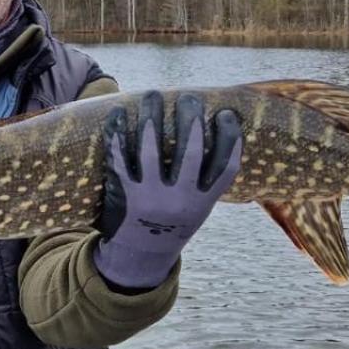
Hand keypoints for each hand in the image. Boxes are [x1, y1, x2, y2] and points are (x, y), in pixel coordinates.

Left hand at [93, 92, 243, 290]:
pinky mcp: (125, 193)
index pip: (225, 167)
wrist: (140, 253)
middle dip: (191, 119)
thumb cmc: (173, 219)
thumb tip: (213, 129)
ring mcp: (151, 196)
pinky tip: (119, 112)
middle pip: (191, 152)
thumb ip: (206, 178)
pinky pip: (120, 157)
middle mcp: (179, 200)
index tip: (226, 114)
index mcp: (203, 202)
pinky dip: (118, 132)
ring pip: (151, 150)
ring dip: (152, 117)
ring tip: (154, 95)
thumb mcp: (198, 206)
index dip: (230, 138)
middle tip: (189, 98)